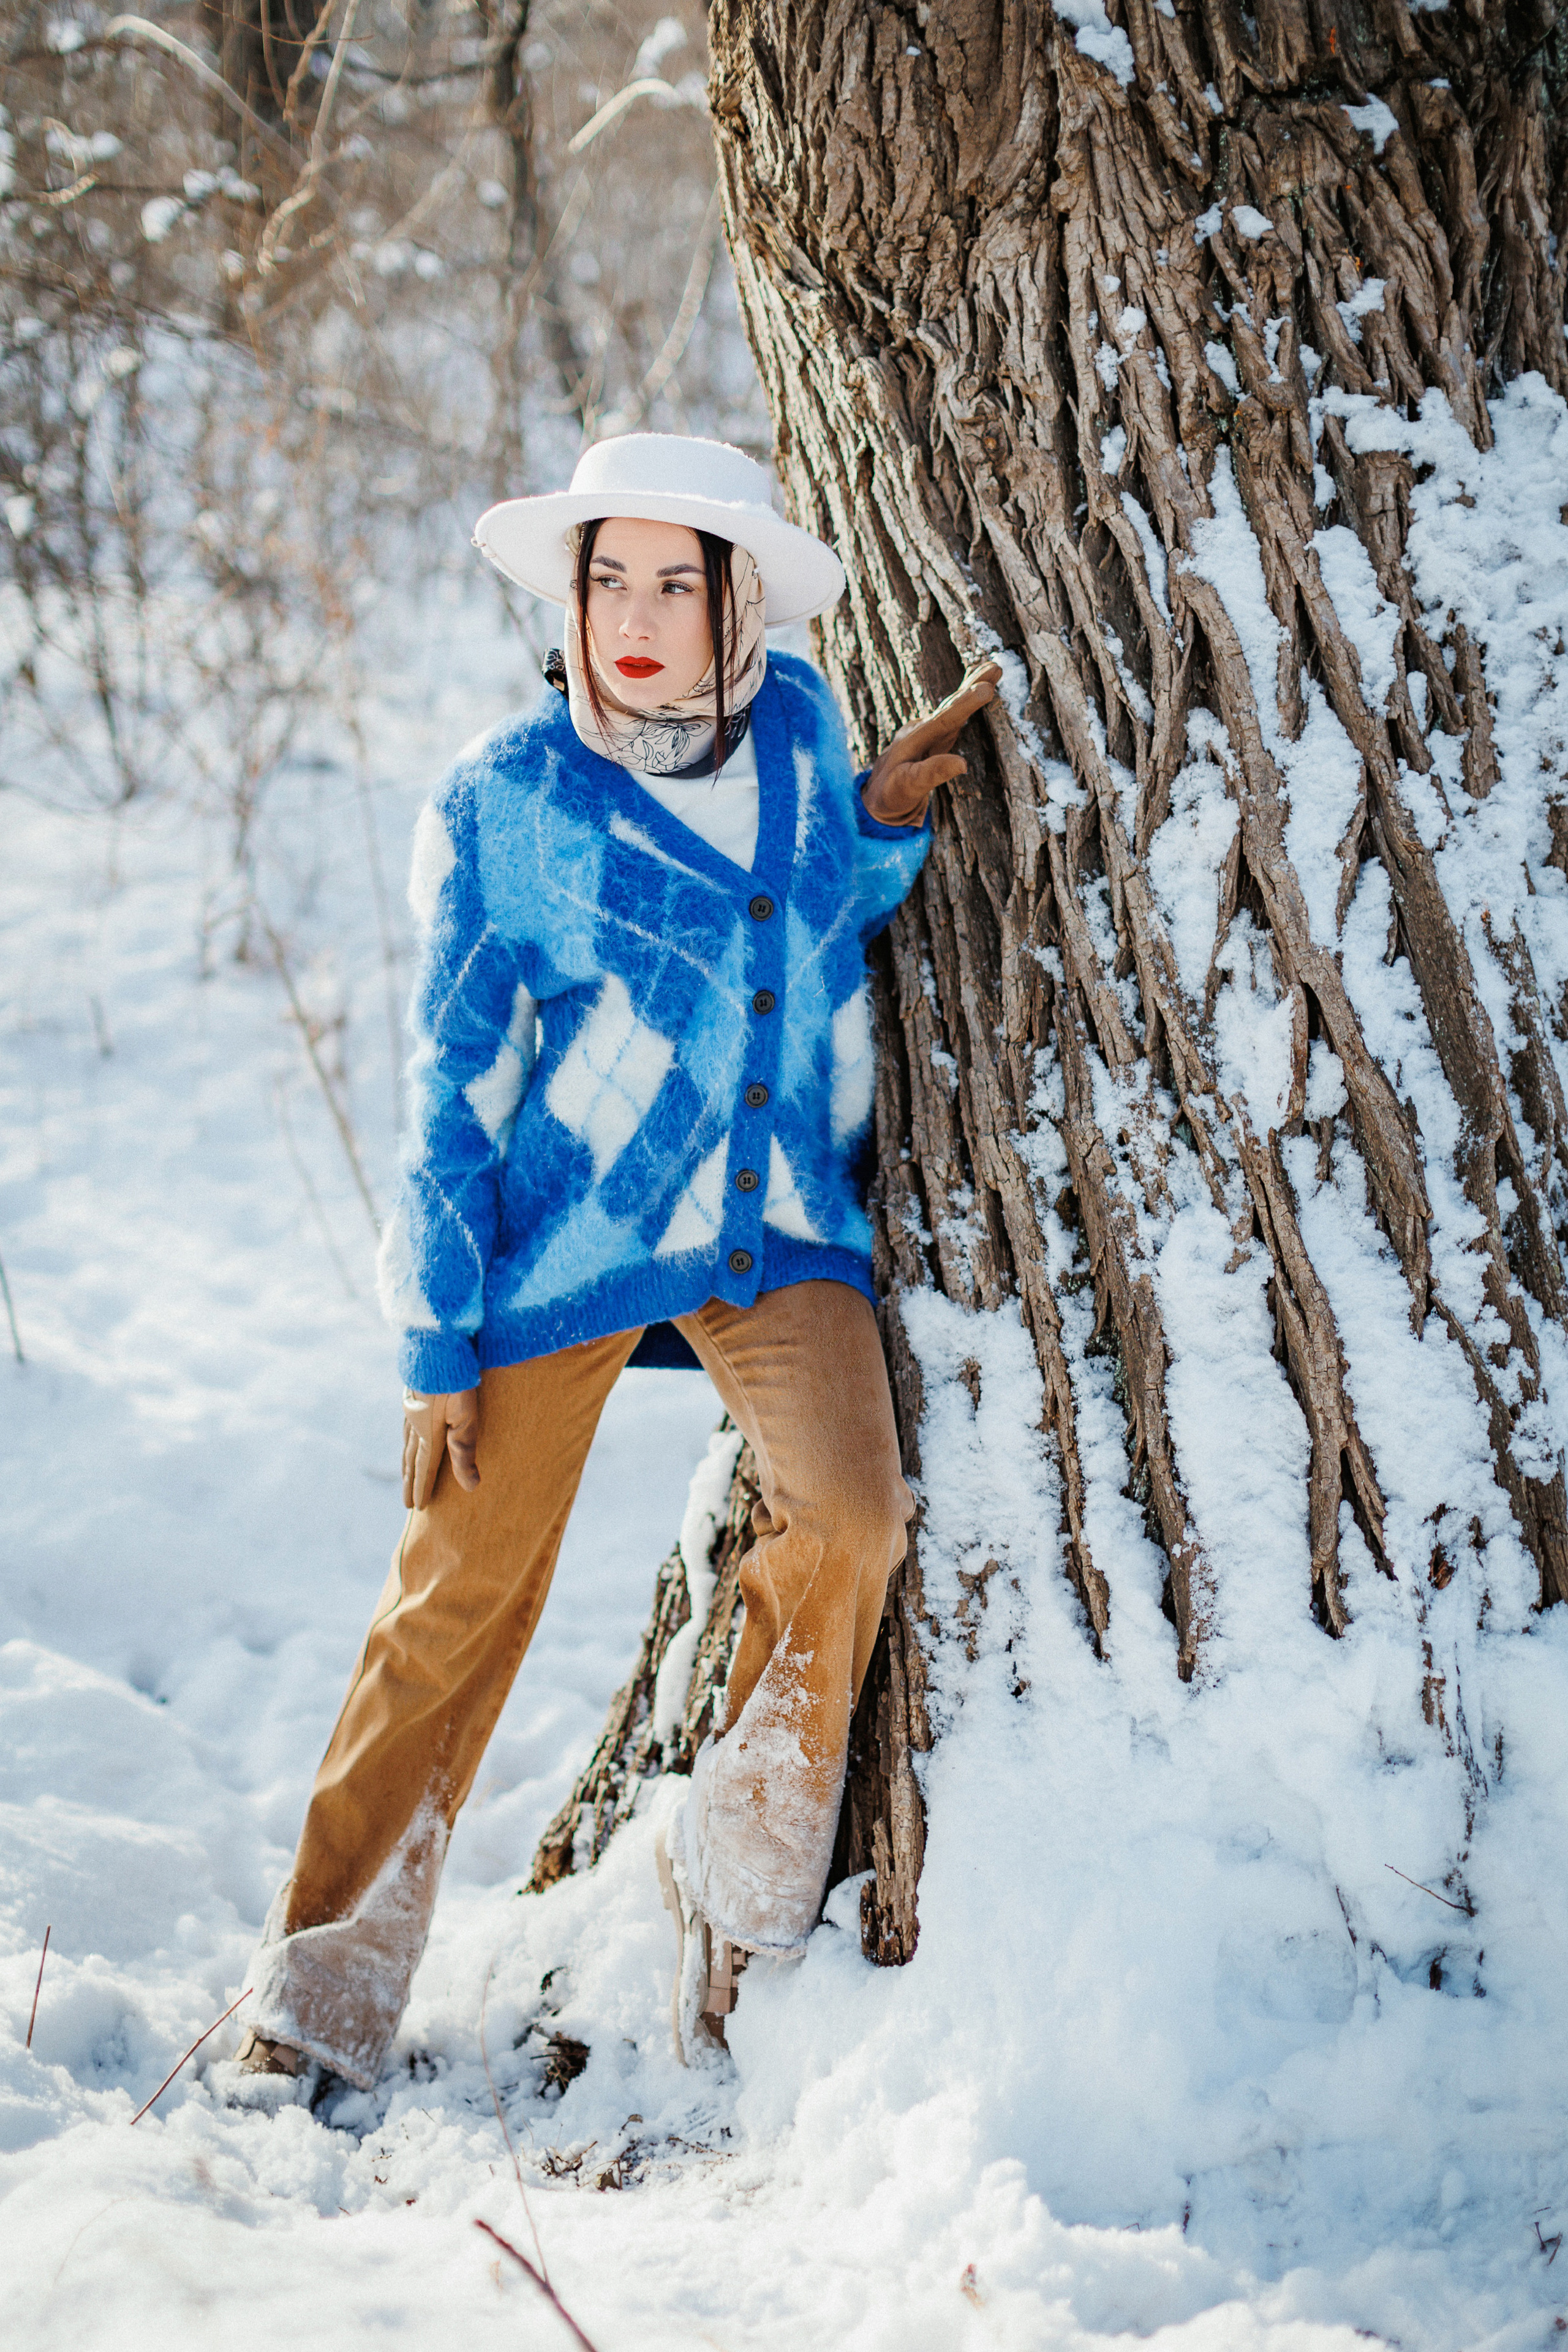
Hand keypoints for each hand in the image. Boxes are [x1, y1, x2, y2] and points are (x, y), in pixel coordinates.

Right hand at [401, 1387, 480, 1508]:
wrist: (437, 1340)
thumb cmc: (456, 1378)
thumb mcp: (467, 1416)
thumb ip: (465, 1451)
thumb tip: (471, 1487)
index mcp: (427, 1432)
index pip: (425, 1468)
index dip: (423, 1488)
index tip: (418, 1508)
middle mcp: (414, 1422)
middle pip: (411, 1458)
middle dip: (410, 1481)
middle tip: (406, 1503)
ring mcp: (411, 1405)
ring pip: (406, 1441)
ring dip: (406, 1461)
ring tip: (405, 1473)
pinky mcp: (413, 1391)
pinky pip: (407, 1423)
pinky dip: (406, 1437)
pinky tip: (409, 1431)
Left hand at [862, 660, 1002, 827]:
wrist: (878, 792)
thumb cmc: (893, 793)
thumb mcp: (909, 787)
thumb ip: (933, 773)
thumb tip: (963, 764)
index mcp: (915, 740)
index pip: (945, 719)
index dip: (966, 704)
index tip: (986, 689)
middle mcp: (921, 729)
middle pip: (950, 705)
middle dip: (972, 686)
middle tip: (995, 668)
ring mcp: (927, 729)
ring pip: (952, 704)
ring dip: (972, 685)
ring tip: (994, 667)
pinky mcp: (933, 734)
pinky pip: (952, 711)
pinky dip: (965, 697)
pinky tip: (976, 683)